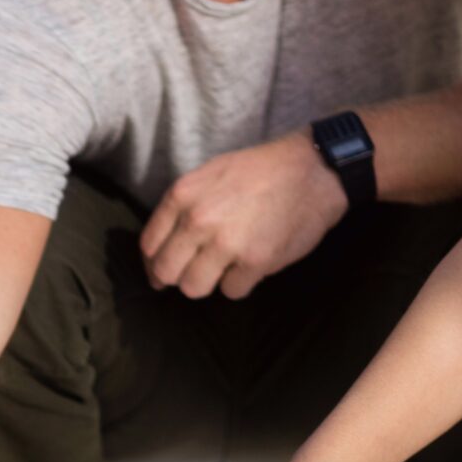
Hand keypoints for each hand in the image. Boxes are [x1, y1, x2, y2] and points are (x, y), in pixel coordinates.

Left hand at [139, 134, 346, 300]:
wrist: (313, 170)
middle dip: (178, 277)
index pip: (149, 246)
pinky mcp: (255, 261)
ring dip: (208, 282)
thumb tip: (161, 248)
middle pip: (166, 273)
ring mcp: (227, 243)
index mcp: (183, 195)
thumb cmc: (260, 172)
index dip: (154, 263)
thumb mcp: (210, 174)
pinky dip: (241, 282)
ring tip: (226, 264)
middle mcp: (199, 220)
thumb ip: (182, 208)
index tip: (164, 270)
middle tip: (195, 271)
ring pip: (194, 288)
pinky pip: (232, 291)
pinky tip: (252, 262)